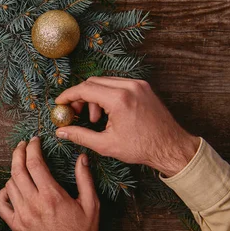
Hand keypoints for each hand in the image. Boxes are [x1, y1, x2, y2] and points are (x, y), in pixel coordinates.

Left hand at [0, 138, 98, 230]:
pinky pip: (1, 204)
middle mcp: (34, 203)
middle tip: (22, 145)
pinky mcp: (15, 225)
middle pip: (18, 169)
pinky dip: (3, 193)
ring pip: (9, 184)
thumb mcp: (91, 205)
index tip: (34, 140)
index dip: (32, 147)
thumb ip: (85, 179)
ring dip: (14, 172)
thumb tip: (82, 157)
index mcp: (52, 196)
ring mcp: (22, 214)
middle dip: (18, 152)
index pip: (35, 163)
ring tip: (22, 167)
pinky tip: (11, 189)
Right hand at [55, 77, 199, 176]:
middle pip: (93, 82)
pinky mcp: (143, 87)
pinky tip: (108, 113)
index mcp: (119, 99)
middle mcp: (129, 86)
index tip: (59, 103)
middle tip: (75, 113)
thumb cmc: (140, 148)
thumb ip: (80, 135)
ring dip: (94, 96)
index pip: (85, 89)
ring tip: (95, 119)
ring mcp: (138, 84)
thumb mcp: (105, 144)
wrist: (170, 147)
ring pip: (105, 82)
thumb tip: (61, 131)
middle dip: (80, 96)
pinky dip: (107, 95)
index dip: (68, 96)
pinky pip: (117, 84)